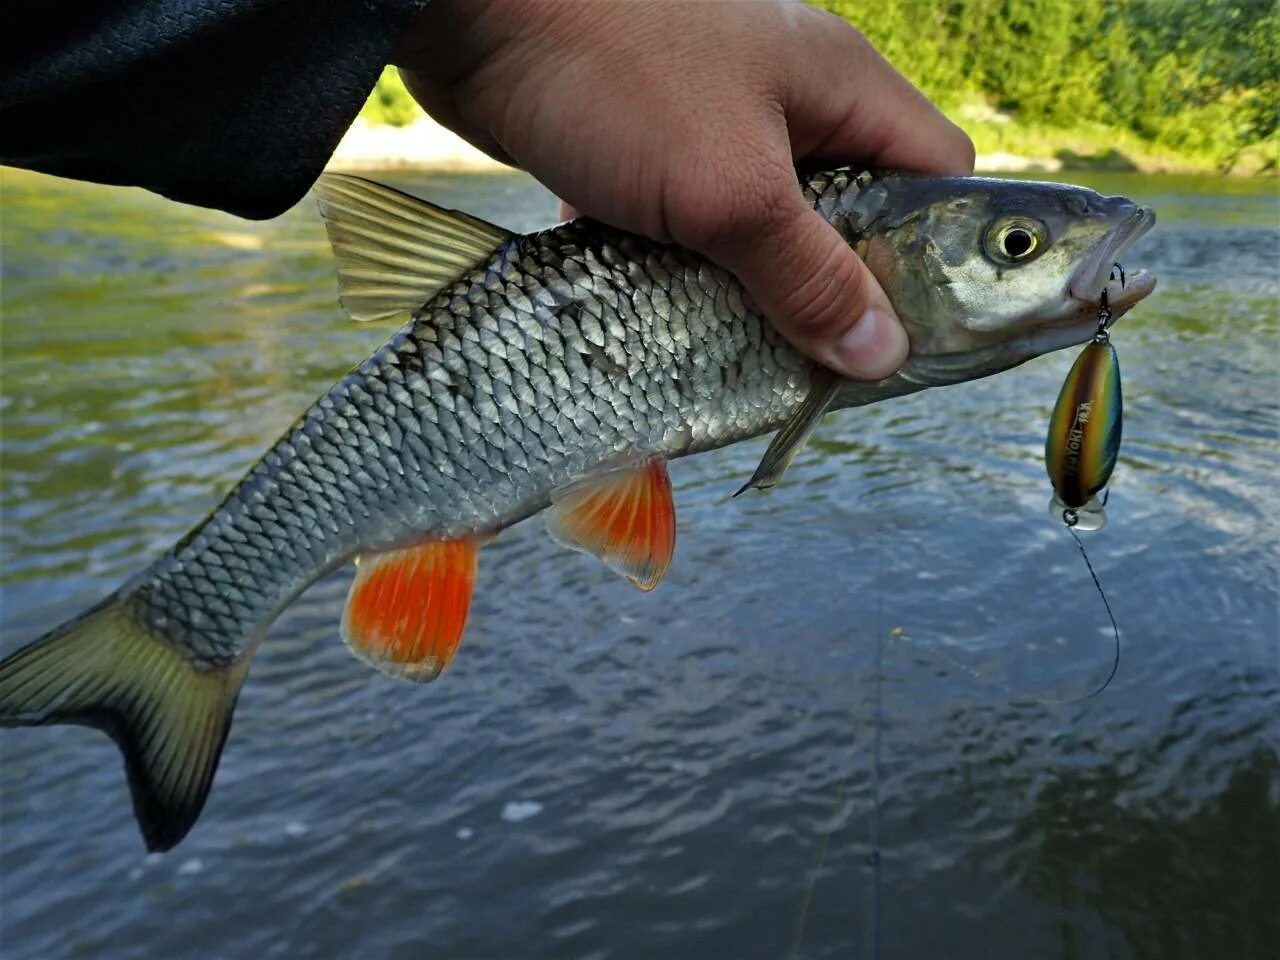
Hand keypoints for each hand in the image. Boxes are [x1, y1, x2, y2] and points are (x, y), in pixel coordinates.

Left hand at [394, 0, 973, 379]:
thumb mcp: (730, 190)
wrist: (472, 14)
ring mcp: (719, 123)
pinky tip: (661, 314)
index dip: (936, 261)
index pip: (936, 179)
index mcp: (840, 89)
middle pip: (852, 217)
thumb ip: (809, 276)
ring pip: (767, 228)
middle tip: (813, 361)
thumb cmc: (620, 79)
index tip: (908, 334)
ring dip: (751, 290)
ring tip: (736, 351)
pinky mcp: (654, 150)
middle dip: (833, 291)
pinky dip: (682, 270)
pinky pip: (694, 225)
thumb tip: (882, 354)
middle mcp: (792, 103)